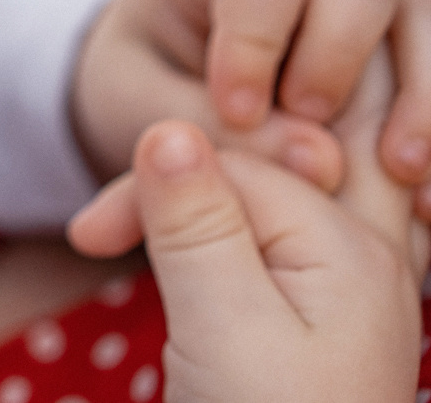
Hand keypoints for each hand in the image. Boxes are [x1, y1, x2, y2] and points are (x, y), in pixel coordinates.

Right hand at [68, 68, 426, 402]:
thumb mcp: (220, 325)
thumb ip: (195, 222)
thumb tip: (167, 128)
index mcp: (351, 245)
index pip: (233, 166)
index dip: (149, 188)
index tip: (85, 239)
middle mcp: (368, 254)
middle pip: (269, 164)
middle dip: (186, 178)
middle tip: (109, 227)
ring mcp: (356, 287)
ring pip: (279, 196)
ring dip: (208, 203)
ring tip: (141, 234)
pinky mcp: (331, 318)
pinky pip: (285, 239)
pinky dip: (231, 236)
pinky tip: (193, 261)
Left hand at [72, 0, 430, 201]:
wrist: (160, 73)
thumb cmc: (140, 80)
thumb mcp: (138, 103)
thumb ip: (210, 130)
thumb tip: (322, 164)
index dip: (258, 41)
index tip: (235, 110)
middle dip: (343, 46)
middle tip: (312, 121)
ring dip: (418, 88)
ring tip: (397, 172)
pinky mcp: (394, 22)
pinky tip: (423, 196)